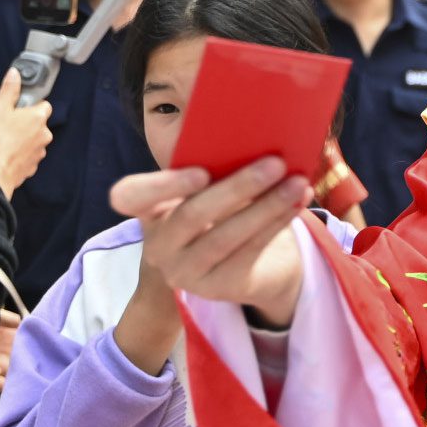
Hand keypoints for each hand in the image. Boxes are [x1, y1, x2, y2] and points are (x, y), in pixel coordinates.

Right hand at [0, 71, 53, 194]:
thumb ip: (8, 91)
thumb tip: (14, 74)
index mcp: (38, 118)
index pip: (44, 105)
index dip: (31, 106)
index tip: (18, 109)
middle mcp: (44, 134)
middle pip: (38, 123)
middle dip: (24, 124)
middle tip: (6, 126)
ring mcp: (40, 151)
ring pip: (33, 140)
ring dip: (22, 139)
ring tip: (4, 141)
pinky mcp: (33, 166)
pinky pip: (28, 155)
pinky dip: (19, 154)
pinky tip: (6, 154)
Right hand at [109, 159, 309, 327]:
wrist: (240, 263)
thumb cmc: (223, 209)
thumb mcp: (211, 189)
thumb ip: (217, 167)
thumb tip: (257, 137)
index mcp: (149, 209)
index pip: (128, 197)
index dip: (161, 185)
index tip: (202, 171)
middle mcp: (159, 244)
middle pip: (192, 215)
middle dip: (237, 187)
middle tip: (276, 163)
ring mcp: (184, 272)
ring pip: (225, 238)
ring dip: (266, 207)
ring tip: (298, 183)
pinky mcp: (215, 289)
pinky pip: (248, 253)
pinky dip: (276, 225)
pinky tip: (297, 204)